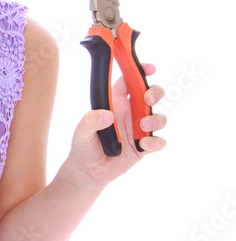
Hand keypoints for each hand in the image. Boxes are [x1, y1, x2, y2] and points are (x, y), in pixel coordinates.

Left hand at [66, 62, 166, 187]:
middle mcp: (129, 113)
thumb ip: (90, 121)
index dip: (140, 71)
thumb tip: (108, 116)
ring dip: (155, 119)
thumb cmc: (83, 146)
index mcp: (115, 102)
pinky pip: (158, 141)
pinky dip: (155, 142)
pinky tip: (143, 145)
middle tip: (147, 99)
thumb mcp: (81, 132)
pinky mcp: (143, 146)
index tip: (149, 69)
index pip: (129, 81)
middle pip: (151, 95)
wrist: (88, 172)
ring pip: (159, 117)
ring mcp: (138, 129)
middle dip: (155, 92)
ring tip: (142, 126)